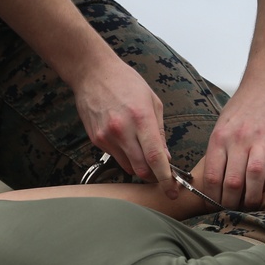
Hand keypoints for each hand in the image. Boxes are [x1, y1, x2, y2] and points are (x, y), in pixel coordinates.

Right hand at [73, 57, 177, 197]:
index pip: (155, 157)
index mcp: (141, 118)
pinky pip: (115, 157)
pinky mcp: (96, 139)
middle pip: (141, 169)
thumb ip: (159, 132)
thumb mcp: (152, 101)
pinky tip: (125, 139)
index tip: (172, 191)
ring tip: (142, 151)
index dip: (165, 178)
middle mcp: (122, 130)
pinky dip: (125, 156)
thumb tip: (166, 157)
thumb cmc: (125, 82)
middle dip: (153, 176)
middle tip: (161, 174)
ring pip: (128, 167)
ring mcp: (107, 137)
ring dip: (139, 167)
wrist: (93, 73)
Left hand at [201, 88, 264, 209]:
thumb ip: (218, 152)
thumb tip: (211, 182)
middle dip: (233, 202)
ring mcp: (261, 137)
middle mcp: (239, 138)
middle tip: (236, 211)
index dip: (213, 196)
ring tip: (253, 205)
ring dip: (254, 196)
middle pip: (233, 180)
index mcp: (220, 138)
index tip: (216, 206)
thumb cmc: (241, 110)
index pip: (213, 175)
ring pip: (255, 174)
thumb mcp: (221, 127)